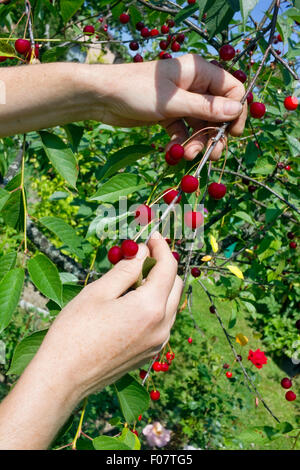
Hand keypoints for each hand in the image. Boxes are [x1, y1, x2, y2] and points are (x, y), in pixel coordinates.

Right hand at [0, 233, 181, 448]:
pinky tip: (132, 301)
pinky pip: (162, 321)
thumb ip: (126, 269)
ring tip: (133, 277)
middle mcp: (162, 327)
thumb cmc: (75, 331)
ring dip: (159, 286)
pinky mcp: (149, 353)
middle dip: (163, 266)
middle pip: (175, 285)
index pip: (168, 268)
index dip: (161, 248)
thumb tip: (142, 253)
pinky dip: (154, 305)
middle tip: (141, 255)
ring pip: (170, 304)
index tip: (151, 236)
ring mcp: (158, 343)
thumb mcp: (99, 292)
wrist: (64, 378)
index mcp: (151, 307)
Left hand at [89, 54, 246, 159]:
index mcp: (198, 72)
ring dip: (197, 142)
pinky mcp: (168, 115)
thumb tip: (236, 111)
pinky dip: (181, 143)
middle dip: (214, 134)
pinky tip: (173, 152)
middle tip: (211, 155)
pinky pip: (183, 131)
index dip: (235, 112)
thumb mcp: (173, 102)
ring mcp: (181, 101)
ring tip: (188, 156)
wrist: (102, 97)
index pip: (231, 90)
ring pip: (200, 125)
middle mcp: (193, 85)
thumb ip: (205, 108)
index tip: (233, 133)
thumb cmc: (136, 91)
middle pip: (217, 112)